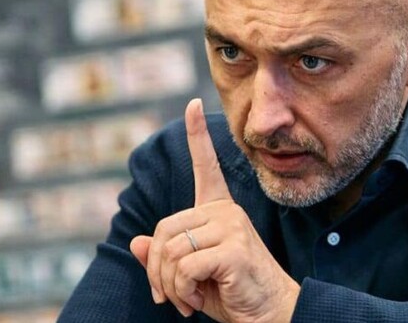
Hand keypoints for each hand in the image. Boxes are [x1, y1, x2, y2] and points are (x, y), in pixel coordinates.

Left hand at [130, 99, 299, 321]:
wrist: (270, 315)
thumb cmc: (233, 293)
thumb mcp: (192, 275)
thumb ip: (166, 257)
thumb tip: (137, 242)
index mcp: (219, 211)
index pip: (207, 166)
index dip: (196, 135)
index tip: (192, 104)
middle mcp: (227, 212)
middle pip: (164, 229)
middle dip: (157, 269)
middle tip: (170, 296)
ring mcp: (232, 227)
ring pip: (171, 251)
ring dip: (170, 285)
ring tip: (187, 301)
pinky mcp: (233, 248)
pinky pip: (184, 266)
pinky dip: (182, 291)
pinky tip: (198, 301)